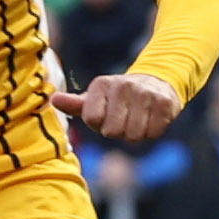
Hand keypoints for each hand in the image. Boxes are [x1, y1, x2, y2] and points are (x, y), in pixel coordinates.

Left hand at [51, 72, 179, 144]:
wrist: (156, 83)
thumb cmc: (118, 98)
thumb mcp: (95, 99)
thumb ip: (75, 104)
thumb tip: (54, 100)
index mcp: (101, 84)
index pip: (92, 120)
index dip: (99, 125)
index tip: (106, 115)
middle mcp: (123, 85)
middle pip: (112, 131)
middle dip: (118, 131)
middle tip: (124, 119)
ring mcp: (145, 93)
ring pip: (133, 135)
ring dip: (135, 133)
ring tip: (137, 119)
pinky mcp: (164, 102)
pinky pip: (153, 134)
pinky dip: (152, 132)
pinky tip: (151, 119)